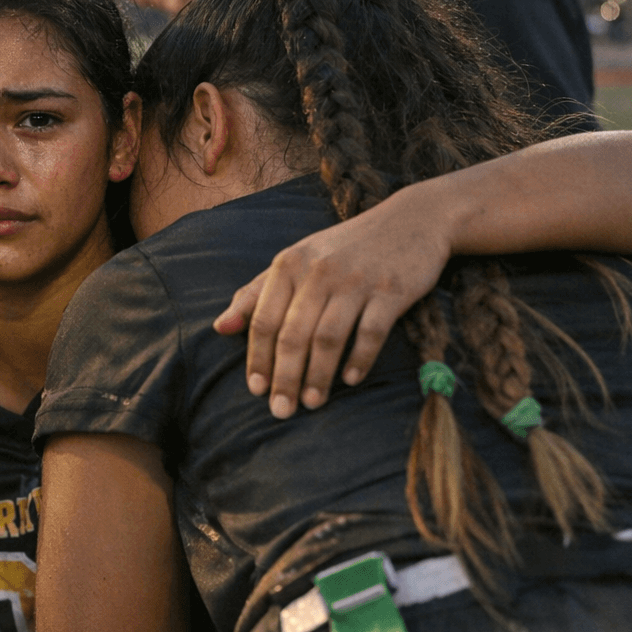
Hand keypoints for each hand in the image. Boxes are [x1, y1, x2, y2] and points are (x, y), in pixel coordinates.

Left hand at [213, 188, 453, 417]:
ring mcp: (356, 280)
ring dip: (318, 375)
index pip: (264, 319)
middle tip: (280, 410)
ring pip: (328, 337)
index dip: (258, 357)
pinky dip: (359, 359)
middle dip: (284, 377)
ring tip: (312, 403)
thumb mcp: (297, 260)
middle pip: (293, 333)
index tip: (256, 390)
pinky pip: (371, 332)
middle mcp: (319, 271)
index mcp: (289, 264)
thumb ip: (256, 293)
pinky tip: (350, 380)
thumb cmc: (344, 249)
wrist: (411, 221)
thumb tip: (220, 327)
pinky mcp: (391, 290)